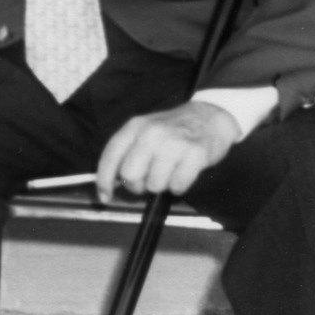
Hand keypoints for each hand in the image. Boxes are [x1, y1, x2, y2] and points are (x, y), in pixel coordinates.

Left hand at [94, 102, 238, 200]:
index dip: (104, 181)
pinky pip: (178, 186)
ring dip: (161, 186)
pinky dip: (179, 186)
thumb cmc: (174, 130)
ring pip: (154, 185)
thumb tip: (112, 183)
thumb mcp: (145, 131)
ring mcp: (174, 142)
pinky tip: (183, 172)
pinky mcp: (195, 153)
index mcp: (135, 127)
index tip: (105, 197)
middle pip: (130, 175)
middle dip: (137, 186)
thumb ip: (128, 152)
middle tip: (148, 181)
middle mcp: (152, 133)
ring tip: (170, 172)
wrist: (209, 117)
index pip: (111, 156)